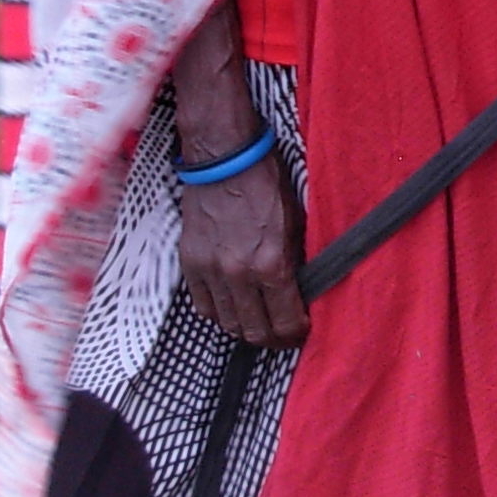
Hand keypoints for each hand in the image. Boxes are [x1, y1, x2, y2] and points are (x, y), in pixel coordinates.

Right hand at [168, 0, 308, 346]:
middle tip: (282, 333)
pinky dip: (219, 312)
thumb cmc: (266, 183)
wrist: (225, 157)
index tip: (301, 332)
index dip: (296, 334)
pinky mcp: (190, 263)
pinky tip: (233, 304)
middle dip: (272, 338)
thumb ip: (298, 261)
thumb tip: (305, 291)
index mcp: (271, 263)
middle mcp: (238, 273)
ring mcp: (211, 270)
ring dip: (245, 328)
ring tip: (258, 321)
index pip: (285, 322)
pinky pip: (203, 306)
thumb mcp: (297, 221)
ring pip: (227, 324)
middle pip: (254, 332)